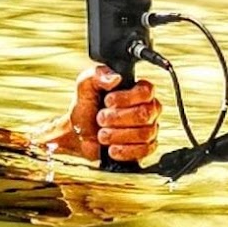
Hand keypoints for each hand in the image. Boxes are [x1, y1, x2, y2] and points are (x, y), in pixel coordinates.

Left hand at [41, 64, 160, 164]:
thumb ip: (99, 74)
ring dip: (118, 135)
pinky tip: (111, 148)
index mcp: (138, 91)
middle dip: (118, 118)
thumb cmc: (87, 106)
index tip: (108, 101)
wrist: (78, 133)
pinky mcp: (145, 148)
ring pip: (144, 134)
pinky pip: (144, 151)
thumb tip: (115, 78)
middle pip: (145, 113)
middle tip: (101, 118)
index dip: (126, 98)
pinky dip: (125, 151)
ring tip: (102, 134)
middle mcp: (148, 109)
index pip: (146, 91)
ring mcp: (149, 129)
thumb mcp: (86, 85)